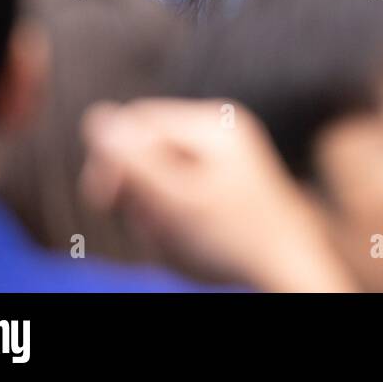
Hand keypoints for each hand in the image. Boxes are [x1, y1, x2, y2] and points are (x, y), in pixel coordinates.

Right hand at [80, 98, 355, 291]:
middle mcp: (220, 125)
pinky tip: (183, 233)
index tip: (104, 200)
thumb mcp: (177, 201)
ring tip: (172, 234)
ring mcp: (223, 148)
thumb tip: (97, 117)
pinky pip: (176, 183)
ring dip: (152, 204)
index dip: (111, 158)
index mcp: (212, 122)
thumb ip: (135, 161)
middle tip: (148, 225)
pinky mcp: (222, 172)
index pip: (137, 122)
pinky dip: (170, 210)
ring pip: (158, 168)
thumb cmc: (234, 237)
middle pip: (146, 144)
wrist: (286, 264)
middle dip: (135, 186)